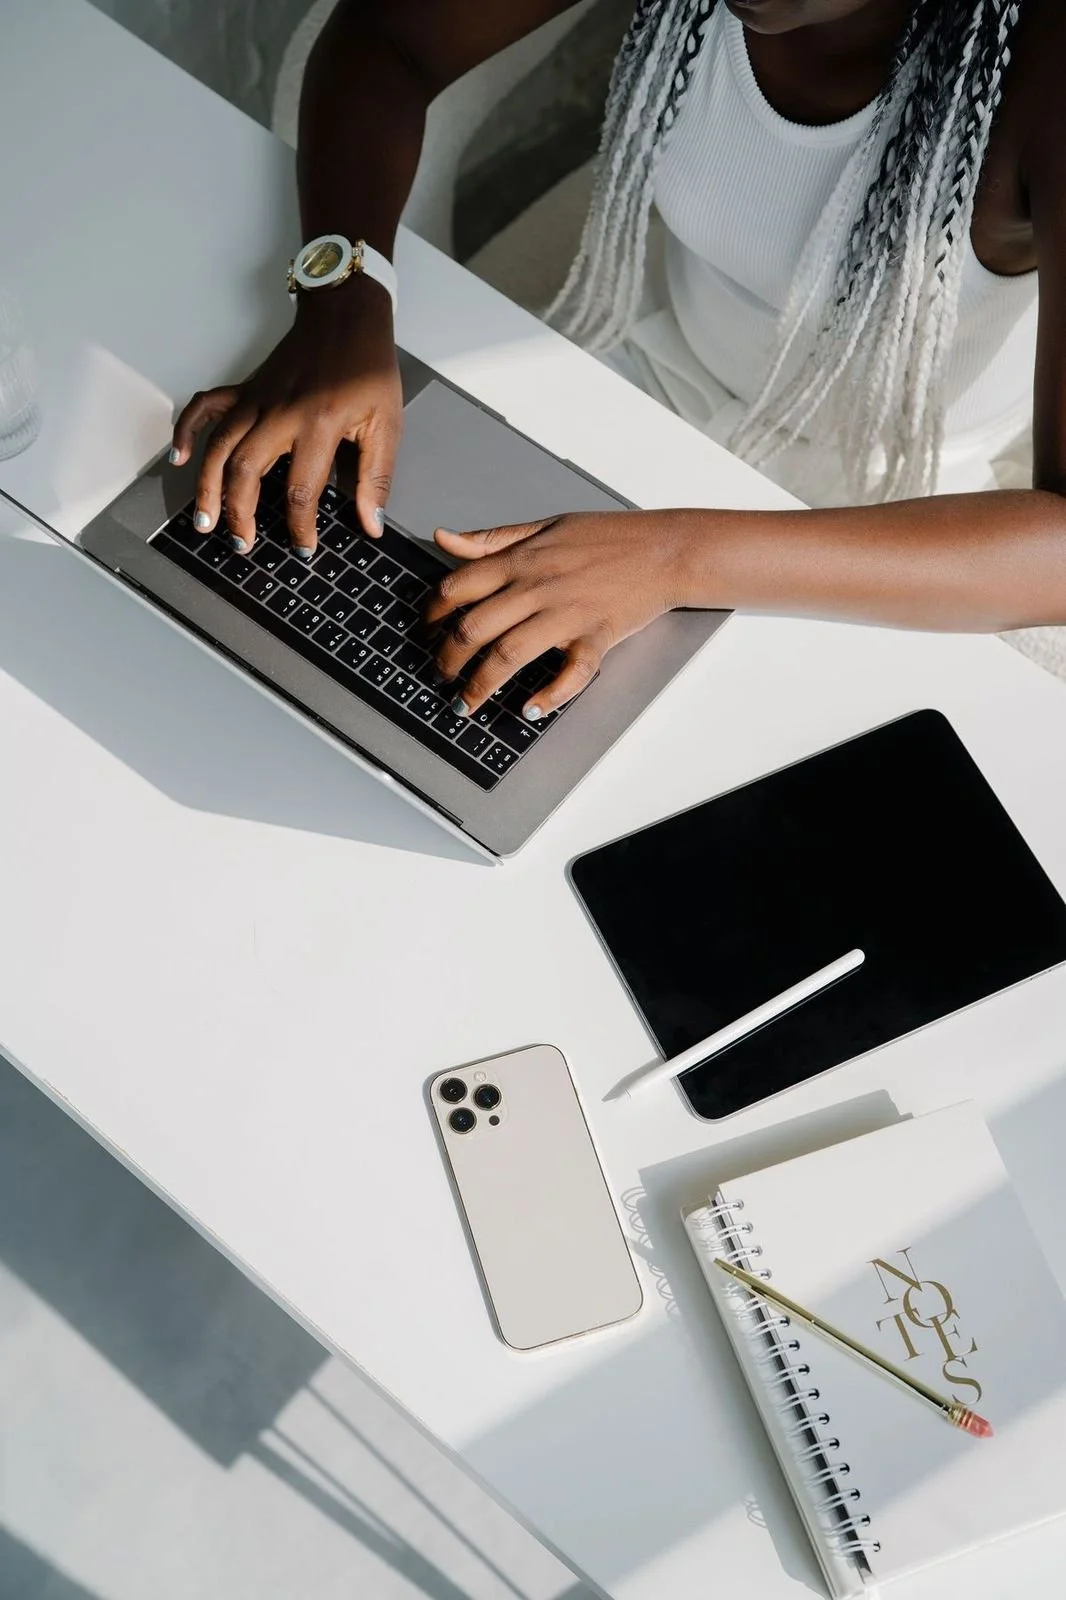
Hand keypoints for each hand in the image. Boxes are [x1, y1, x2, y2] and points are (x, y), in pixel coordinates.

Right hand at [169, 281, 400, 556]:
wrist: (347, 315)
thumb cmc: (368, 368)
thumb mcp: (387, 424)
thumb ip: (377, 477)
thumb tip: (372, 524)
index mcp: (319, 425)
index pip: (301, 489)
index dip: (300, 527)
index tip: (303, 548)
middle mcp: (280, 413)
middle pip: (245, 471)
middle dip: (239, 513)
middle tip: (242, 544)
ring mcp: (257, 400)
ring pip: (219, 447)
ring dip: (207, 486)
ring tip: (205, 521)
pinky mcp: (246, 389)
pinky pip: (206, 408)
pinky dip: (186, 430)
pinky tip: (178, 458)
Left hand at [425, 509, 695, 719]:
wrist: (664, 550)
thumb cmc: (608, 537)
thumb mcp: (544, 526)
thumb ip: (492, 539)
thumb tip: (444, 539)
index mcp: (521, 560)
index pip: (458, 587)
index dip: (433, 614)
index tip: (426, 630)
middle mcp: (537, 588)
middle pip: (475, 629)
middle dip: (448, 660)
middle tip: (441, 676)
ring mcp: (567, 615)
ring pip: (509, 655)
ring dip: (481, 686)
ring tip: (465, 704)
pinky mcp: (596, 638)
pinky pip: (569, 675)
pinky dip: (548, 697)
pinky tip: (528, 710)